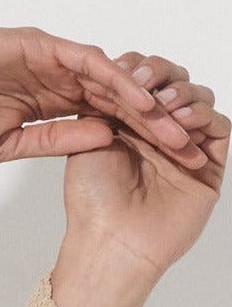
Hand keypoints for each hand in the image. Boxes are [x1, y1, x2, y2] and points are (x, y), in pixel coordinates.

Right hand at [0, 21, 210, 173]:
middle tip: (190, 147)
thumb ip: (53, 141)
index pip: (103, 123)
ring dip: (146, 104)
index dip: (137, 143)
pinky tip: (142, 99)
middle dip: (156, 125)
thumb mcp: (4, 147)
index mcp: (44, 105)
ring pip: (112, 80)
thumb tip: (102, 141)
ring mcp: (49, 60)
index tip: (165, 169)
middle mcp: (54, 79)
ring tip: (177, 127)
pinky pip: (88, 62)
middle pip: (118, 101)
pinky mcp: (41, 44)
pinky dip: (117, 79)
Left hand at [66, 52, 225, 280]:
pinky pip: (219, 128)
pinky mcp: (209, 166)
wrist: (111, 238)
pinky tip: (181, 120)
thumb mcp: (87, 137)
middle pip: (175, 83)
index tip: (125, 68)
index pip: (144, 81)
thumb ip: (105, 101)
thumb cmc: (92, 198)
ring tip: (164, 104)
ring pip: (199, 100)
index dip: (138, 68)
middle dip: (162, 74)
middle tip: (145, 81)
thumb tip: (117, 70)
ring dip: (183, 93)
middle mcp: (159, 132)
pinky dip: (203, 117)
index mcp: (128, 124)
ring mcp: (186, 148)